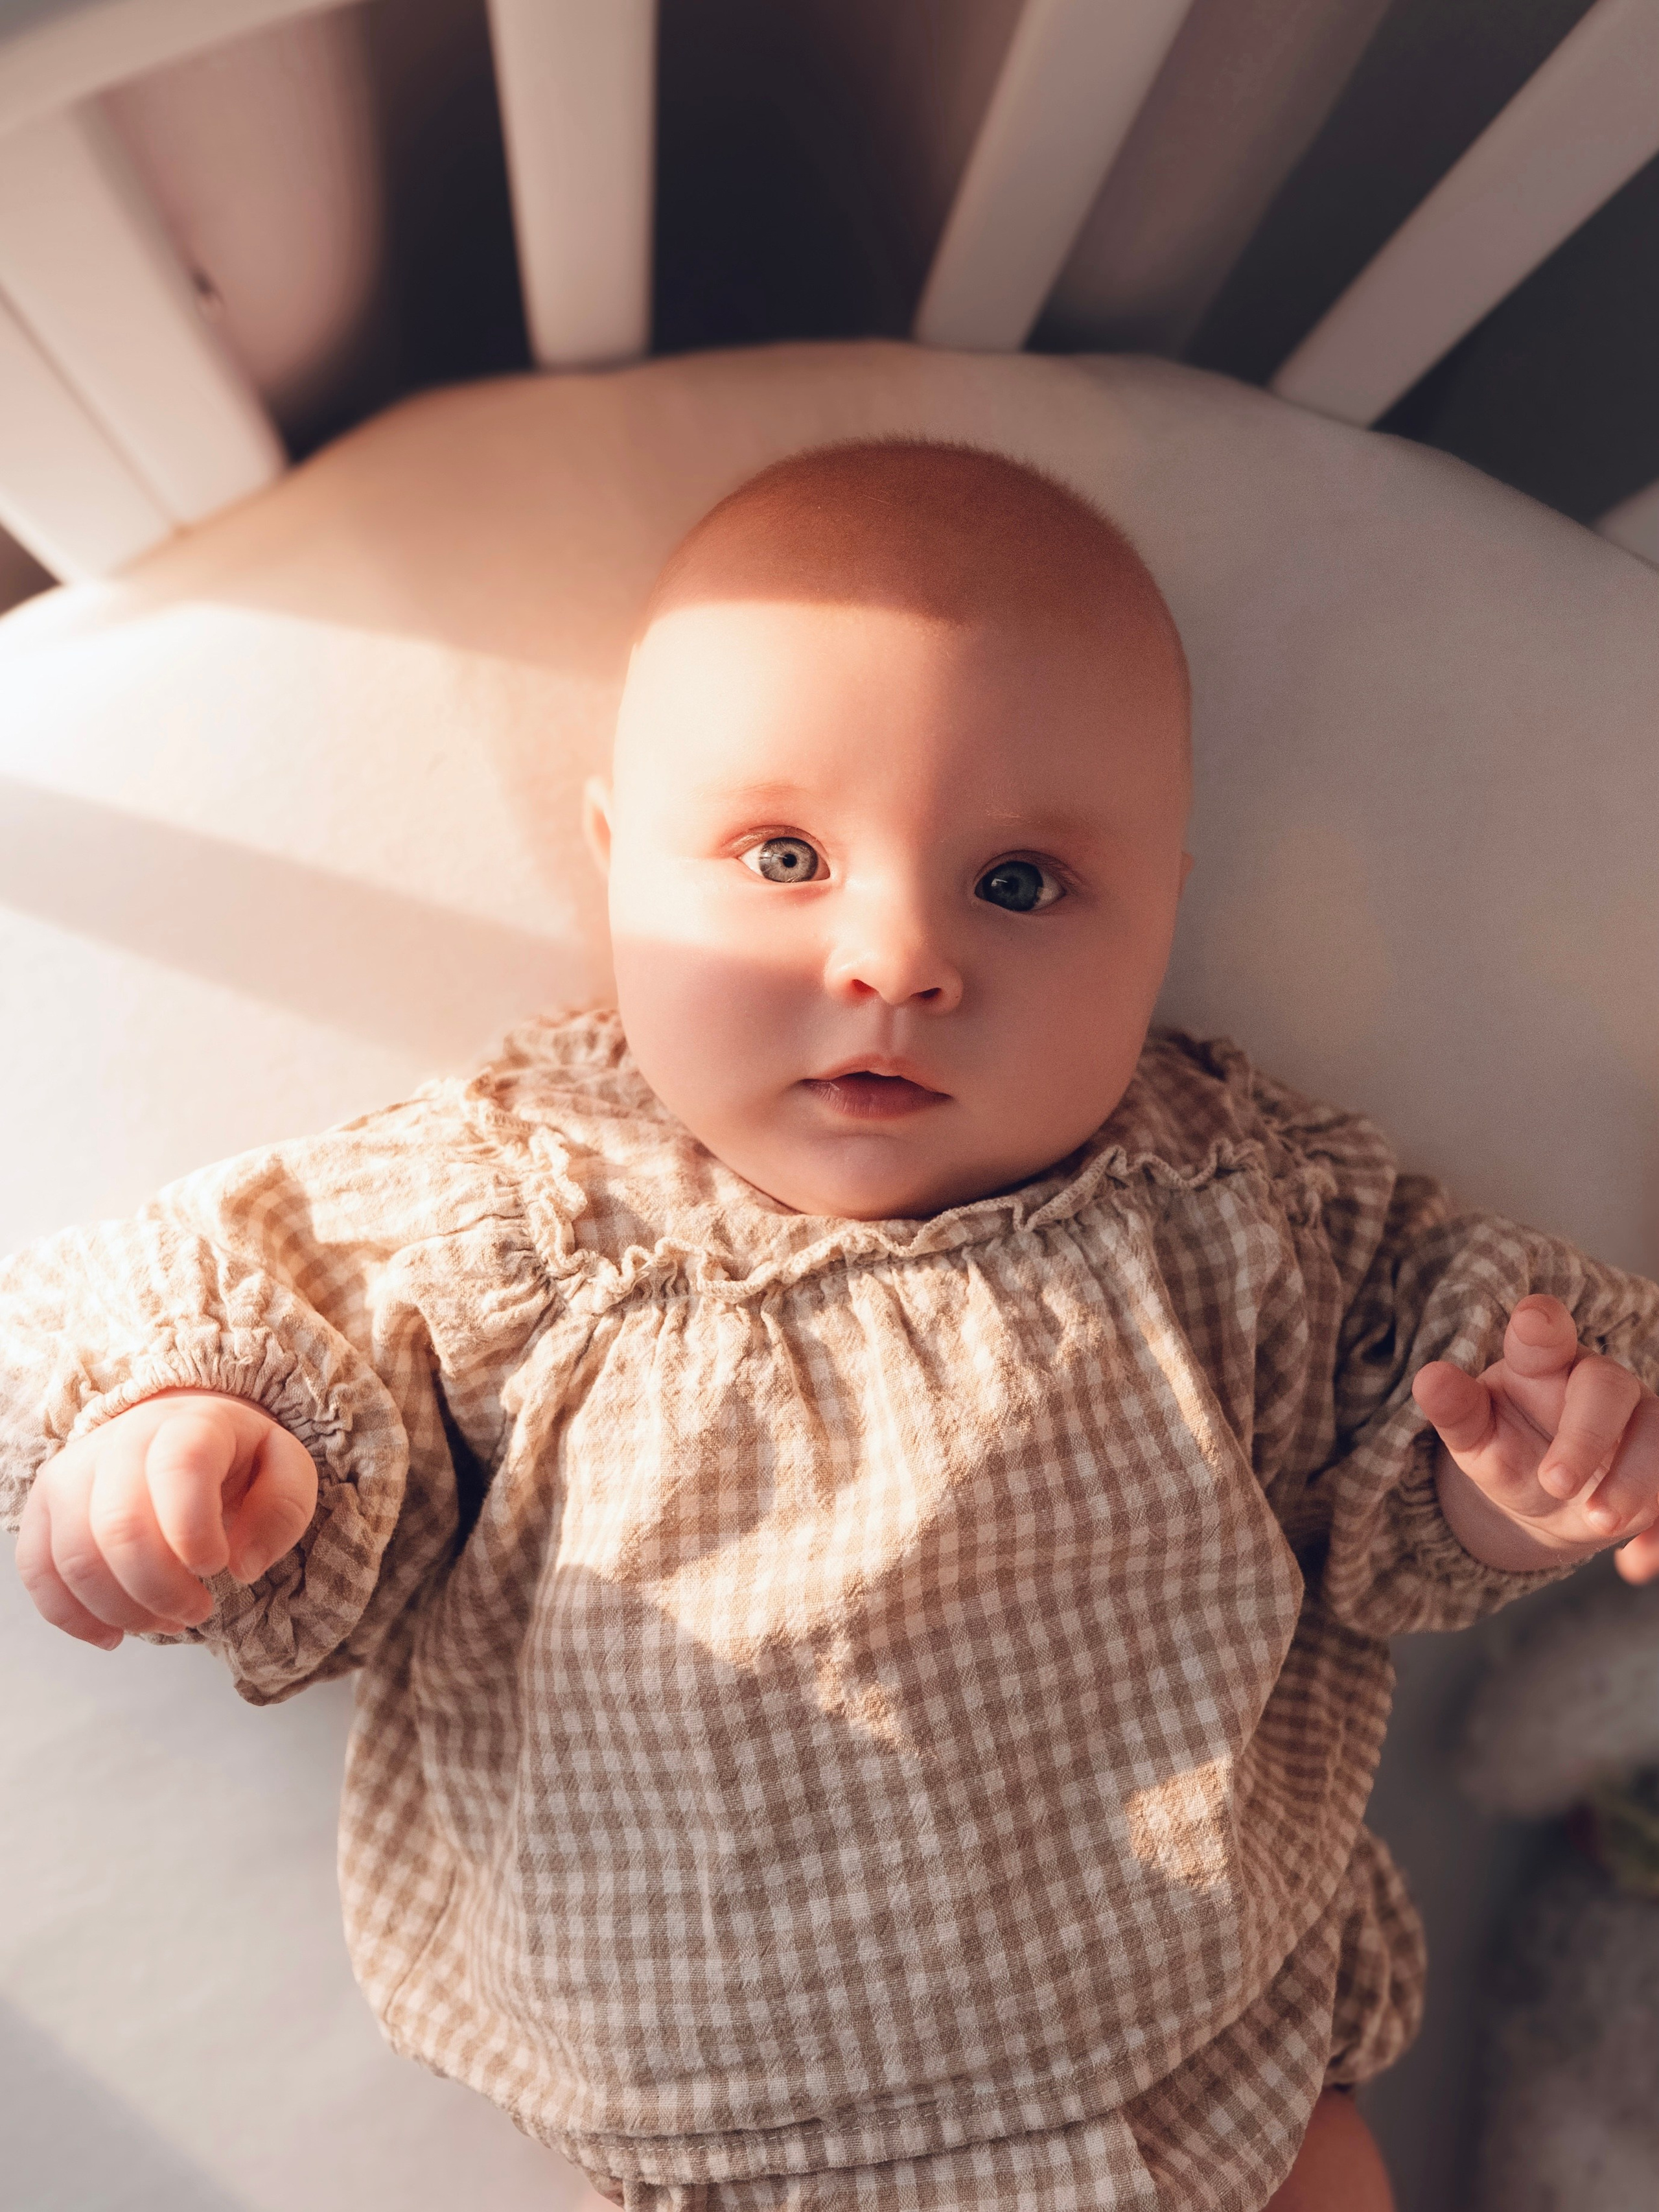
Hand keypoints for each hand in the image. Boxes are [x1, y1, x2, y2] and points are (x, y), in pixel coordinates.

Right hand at [15, 1390, 316, 1649]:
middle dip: (162, 1589)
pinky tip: (113, 1635)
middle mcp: (120, 1441)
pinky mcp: (44, 1506)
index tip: (217, 1566)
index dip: (194, 1530)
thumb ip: (283, 1510)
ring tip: (166, 1622)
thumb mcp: (285, 1468)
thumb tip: (243, 1567)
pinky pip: (37, 1570)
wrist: (176, 1430)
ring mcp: (73, 1473)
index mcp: (188, 1424)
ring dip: (124, 1610)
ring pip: (76, 1557)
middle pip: (119, 1526)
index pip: (179, 1468)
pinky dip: (72, 1617)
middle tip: (199, 1610)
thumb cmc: (237, 1459)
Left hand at [1413, 1295, 1658, 1583]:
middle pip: (1610, 1388)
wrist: (1545, 1496)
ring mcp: (1642, 1423)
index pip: (1543, 1332)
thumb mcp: (1475, 1437)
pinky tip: (1634, 1565)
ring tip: (1598, 1522)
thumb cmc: (1507, 1447)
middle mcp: (1600, 1382)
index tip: (1532, 1324)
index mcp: (1542, 1362)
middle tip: (1555, 1484)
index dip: (1542, 1325)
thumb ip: (1456, 1410)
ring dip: (1636, 1482)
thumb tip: (1428, 1378)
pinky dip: (1658, 1532)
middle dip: (1586, 1436)